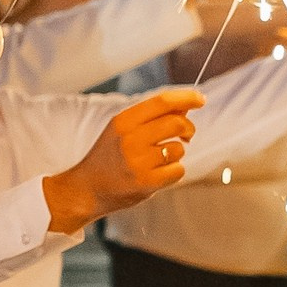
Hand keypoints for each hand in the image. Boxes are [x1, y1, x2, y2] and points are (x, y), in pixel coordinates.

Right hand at [42, 87, 203, 232]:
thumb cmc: (109, 156)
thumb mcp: (122, 129)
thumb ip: (150, 117)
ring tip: (161, 158)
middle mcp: (130, 139)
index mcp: (123, 121)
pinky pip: (178, 170)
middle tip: (186, 135)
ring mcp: (138, 162)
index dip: (186, 98)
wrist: (87, 189)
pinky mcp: (147, 183)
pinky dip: (175, 171)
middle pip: (177, 123)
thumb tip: (185, 107)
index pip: (162, 102)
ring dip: (177, 153)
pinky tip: (160, 173)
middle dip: (188, 128)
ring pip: (179, 149)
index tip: (200, 99)